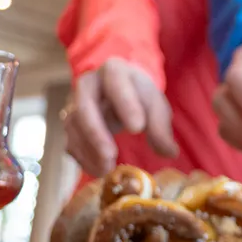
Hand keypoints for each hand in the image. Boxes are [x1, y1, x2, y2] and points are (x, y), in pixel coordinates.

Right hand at [62, 57, 177, 176]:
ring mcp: (74, 103)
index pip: (116, 83)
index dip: (125, 105)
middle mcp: (88, 85)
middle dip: (96, 133)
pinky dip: (84, 158)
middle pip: (84, 107)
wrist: (119, 90)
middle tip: (111, 155)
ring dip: (89, 151)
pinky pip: (71, 142)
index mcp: (113, 71)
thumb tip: (170, 152)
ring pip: (74, 127)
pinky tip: (99, 170)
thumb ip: (161, 126)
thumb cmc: (139, 96)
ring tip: (107, 169)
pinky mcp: (71, 124)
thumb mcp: (155, 105)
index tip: (137, 128)